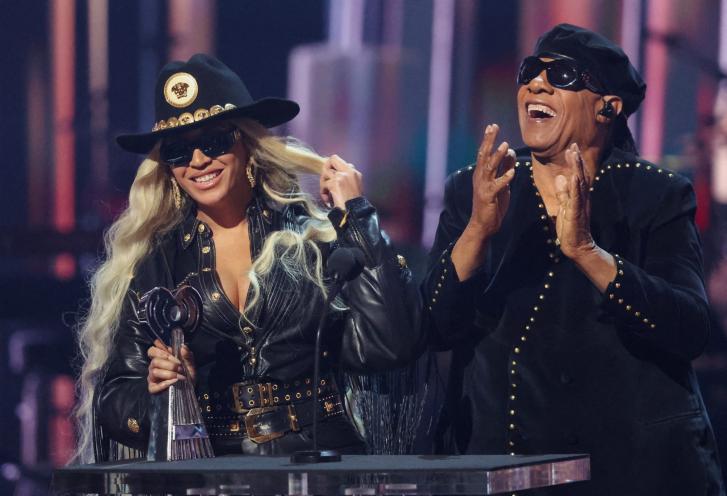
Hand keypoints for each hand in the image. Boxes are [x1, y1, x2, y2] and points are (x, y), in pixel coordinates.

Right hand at [146, 339, 195, 393]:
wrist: (191, 388)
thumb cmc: (188, 374)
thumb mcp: (190, 364)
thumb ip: (187, 355)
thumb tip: (182, 346)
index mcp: (162, 358)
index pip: (152, 351)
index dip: (159, 351)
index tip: (170, 354)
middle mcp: (155, 366)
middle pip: (155, 361)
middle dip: (169, 364)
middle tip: (180, 368)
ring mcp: (152, 377)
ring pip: (154, 372)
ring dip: (169, 374)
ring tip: (180, 376)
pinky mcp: (153, 388)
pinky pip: (154, 386)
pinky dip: (164, 384)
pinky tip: (174, 382)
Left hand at [320, 155, 362, 208]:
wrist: (354, 212)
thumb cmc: (354, 204)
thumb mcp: (354, 187)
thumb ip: (346, 178)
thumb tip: (334, 174)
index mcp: (355, 172)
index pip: (340, 161)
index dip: (333, 167)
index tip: (330, 176)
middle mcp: (349, 171)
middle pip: (332, 159)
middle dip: (325, 169)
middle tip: (325, 181)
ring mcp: (342, 176)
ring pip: (325, 172)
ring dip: (323, 183)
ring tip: (327, 193)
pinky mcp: (335, 183)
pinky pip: (324, 184)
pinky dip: (323, 192)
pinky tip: (327, 199)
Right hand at [466, 124, 515, 238]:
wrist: (483, 225)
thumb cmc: (492, 205)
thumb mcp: (501, 184)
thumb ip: (504, 169)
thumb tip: (510, 152)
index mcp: (481, 174)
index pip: (484, 153)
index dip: (488, 140)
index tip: (492, 126)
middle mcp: (480, 178)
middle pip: (483, 156)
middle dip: (489, 141)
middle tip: (493, 127)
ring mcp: (483, 187)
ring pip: (489, 168)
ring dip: (497, 156)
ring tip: (505, 145)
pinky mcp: (488, 197)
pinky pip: (497, 186)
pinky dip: (504, 178)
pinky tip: (512, 172)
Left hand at [554, 143, 596, 259]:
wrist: (577, 246)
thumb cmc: (571, 228)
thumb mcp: (564, 207)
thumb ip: (563, 194)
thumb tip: (560, 178)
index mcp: (578, 196)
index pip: (577, 175)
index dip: (575, 162)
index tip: (571, 148)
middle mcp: (582, 198)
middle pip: (581, 175)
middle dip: (577, 159)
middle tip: (573, 144)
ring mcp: (580, 205)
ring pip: (580, 183)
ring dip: (576, 168)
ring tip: (574, 154)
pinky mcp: (576, 213)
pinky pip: (576, 198)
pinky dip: (575, 187)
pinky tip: (574, 176)